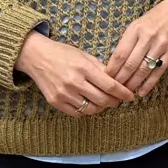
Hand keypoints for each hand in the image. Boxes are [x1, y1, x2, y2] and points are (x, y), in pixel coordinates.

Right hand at [17, 33, 135, 115]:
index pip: (110, 85)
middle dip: (115, 102)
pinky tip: (89, 104)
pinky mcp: (55, 102)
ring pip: (91, 109)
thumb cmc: (63, 54)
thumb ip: (101, 68)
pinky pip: (77, 113)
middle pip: (103, 100)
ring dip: (101, 108)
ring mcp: (64, 94)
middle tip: (118, 100)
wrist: (36, 57)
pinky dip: (86, 111)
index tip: (130, 96)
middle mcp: (74, 82)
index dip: (123, 93)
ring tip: (104, 102)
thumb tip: (119, 80)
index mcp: (84, 68)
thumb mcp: (85, 55)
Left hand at [107, 0, 167, 96]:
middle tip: (114, 90)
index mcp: (135, 30)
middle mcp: (147, 38)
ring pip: (144, 70)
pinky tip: (141, 92)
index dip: (112, 69)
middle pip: (131, 64)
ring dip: (133, 84)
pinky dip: (149, 84)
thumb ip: (126, 42)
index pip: (120, 54)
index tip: (106, 78)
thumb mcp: (136, 25)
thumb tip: (115, 65)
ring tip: (126, 92)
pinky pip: (158, 71)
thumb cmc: (152, 20)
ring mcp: (161, 45)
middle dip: (121, 80)